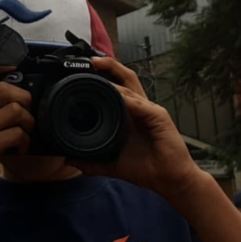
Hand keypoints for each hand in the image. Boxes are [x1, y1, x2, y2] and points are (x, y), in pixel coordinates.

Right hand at [0, 64, 33, 214]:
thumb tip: (6, 104)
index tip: (13, 65)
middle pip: (3, 88)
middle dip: (24, 98)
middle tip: (26, 114)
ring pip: (15, 109)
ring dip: (28, 122)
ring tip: (25, 135)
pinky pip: (17, 133)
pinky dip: (25, 142)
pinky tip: (19, 150)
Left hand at [69, 57, 199, 199]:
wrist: (170, 180)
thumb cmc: (146, 169)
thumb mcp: (113, 164)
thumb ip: (92, 162)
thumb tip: (70, 160)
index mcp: (130, 114)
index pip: (116, 88)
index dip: (101, 77)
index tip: (81, 73)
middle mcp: (139, 107)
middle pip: (125, 78)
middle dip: (108, 65)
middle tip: (89, 61)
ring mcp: (149, 109)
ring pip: (130, 85)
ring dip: (113, 75)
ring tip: (96, 67)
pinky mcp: (158, 116)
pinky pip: (139, 103)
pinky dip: (126, 97)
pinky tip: (114, 93)